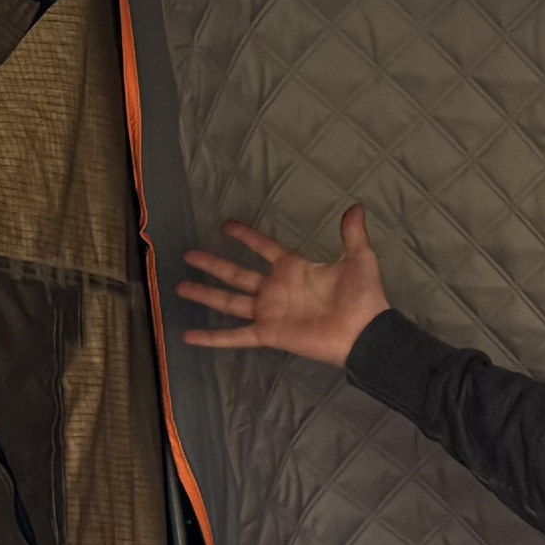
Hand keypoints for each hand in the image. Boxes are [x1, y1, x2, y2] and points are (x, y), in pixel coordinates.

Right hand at [176, 204, 389, 367]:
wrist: (365, 332)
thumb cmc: (363, 297)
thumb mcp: (358, 259)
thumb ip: (352, 234)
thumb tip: (357, 206)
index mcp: (293, 269)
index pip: (264, 248)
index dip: (246, 236)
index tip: (226, 225)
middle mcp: (275, 289)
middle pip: (236, 274)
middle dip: (213, 264)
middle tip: (189, 254)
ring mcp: (269, 312)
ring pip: (229, 301)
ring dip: (205, 294)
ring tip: (180, 287)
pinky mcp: (268, 333)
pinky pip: (235, 336)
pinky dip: (212, 337)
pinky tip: (189, 335)